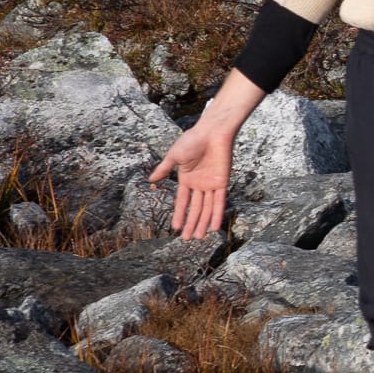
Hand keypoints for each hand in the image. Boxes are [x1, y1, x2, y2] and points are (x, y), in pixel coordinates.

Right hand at [148, 69, 262, 241]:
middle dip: (191, 224)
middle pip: (195, 209)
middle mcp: (199, 185)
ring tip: (198, 238)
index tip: (175, 228)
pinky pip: (220, 202)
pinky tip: (214, 227)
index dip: (179, 215)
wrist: (212, 132)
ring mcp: (211, 185)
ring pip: (206, 209)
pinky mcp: (223, 183)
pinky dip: (217, 215)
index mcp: (186, 179)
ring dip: (202, 224)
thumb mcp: (174, 156)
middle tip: (187, 240)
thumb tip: (150, 181)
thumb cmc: (192, 140)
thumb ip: (164, 170)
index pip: (182, 201)